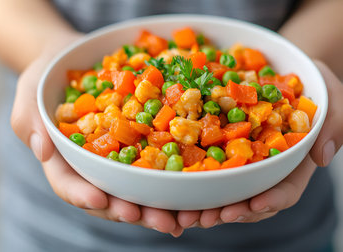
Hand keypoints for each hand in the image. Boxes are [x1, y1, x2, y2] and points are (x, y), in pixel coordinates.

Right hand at [11, 33, 184, 236]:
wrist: (69, 59)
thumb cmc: (44, 77)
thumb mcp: (28, 93)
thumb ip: (28, 121)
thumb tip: (42, 150)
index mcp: (61, 160)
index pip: (68, 184)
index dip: (83, 195)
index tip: (100, 199)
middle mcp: (90, 166)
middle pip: (108, 197)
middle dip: (132, 212)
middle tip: (157, 221)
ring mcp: (114, 158)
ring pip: (135, 189)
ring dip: (158, 207)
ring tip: (181, 217)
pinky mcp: (137, 144)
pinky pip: (154, 165)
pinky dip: (172, 181)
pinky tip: (191, 191)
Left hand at [177, 61, 342, 228]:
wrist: (283, 67)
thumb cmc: (312, 82)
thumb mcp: (334, 97)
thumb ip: (332, 124)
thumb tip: (321, 156)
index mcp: (292, 163)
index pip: (285, 190)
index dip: (271, 201)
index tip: (254, 205)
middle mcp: (263, 167)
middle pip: (247, 199)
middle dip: (228, 211)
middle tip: (208, 218)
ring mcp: (238, 159)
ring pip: (221, 189)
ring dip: (202, 205)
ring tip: (183, 213)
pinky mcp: (216, 144)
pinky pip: (201, 163)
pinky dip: (187, 177)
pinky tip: (170, 184)